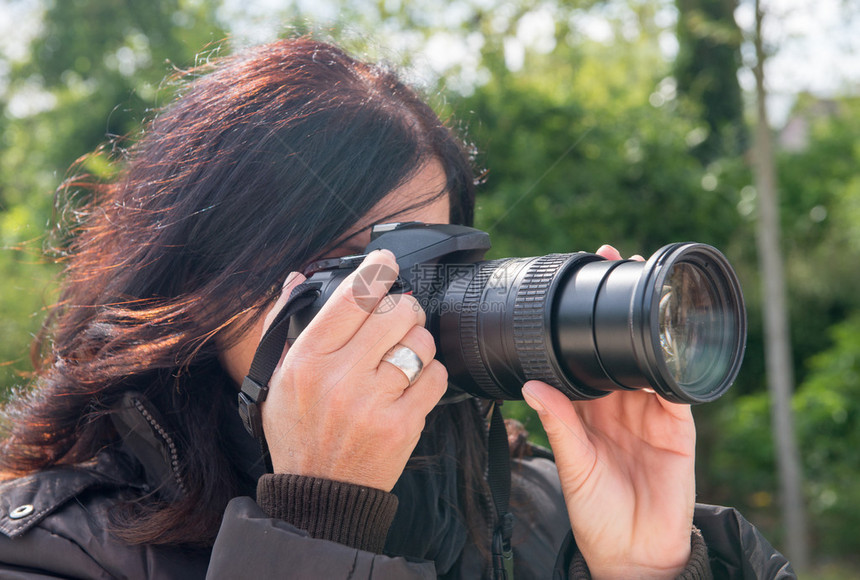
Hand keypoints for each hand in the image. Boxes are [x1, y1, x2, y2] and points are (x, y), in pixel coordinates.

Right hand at [258, 249, 447, 490]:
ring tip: (405, 352)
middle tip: (401, 315)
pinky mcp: (403, 425)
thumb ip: (283, 325)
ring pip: (420, 343)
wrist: (320, 495)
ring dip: (418, 340)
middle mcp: (341, 379)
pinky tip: (413, 380)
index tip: (386, 260)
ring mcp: (375, 404)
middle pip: (396, 313)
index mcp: (307, 362)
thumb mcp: (274, 380)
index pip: (351, 298)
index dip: (376, 270)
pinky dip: (430, 372)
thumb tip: (294, 278)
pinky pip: (435, 377)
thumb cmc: (298, 433)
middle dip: (404, 307)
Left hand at [522, 245, 694, 579]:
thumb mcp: (572, 466)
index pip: (582, 354)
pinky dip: (674, 366)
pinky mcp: (678, 426)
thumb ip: (559, 425)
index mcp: (587, 408)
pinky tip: (670, 340)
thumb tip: (530, 386)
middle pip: (620, 344)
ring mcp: (650, 411)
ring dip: (649, 323)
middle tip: (617, 260)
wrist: (634, 552)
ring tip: (645, 284)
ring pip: (650, 357)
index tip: (576, 284)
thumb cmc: (596, 511)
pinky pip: (678, 389)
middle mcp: (619, 403)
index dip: (579, 322)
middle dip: (618, 305)